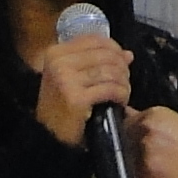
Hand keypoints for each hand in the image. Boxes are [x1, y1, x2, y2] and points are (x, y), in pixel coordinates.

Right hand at [33, 28, 132, 147]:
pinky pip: (110, 89)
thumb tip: (128, 54)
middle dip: (122, 68)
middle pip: (105, 55)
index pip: (94, 40)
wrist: (49, 137)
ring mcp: (66, 80)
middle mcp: (59, 62)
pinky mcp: (76, 98)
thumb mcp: (72, 78)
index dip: (115, 48)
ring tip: (123, 93)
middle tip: (125, 81)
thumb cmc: (62, 107)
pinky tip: (121, 102)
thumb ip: (97, 62)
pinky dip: (121, 95)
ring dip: (124, 83)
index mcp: (56, 53)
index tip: (123, 61)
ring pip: (111, 71)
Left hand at [129, 104, 177, 177]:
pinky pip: (128, 171)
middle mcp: (147, 127)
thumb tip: (131, 120)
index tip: (131, 136)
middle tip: (141, 154)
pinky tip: (151, 176)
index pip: (125, 115)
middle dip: (125, 143)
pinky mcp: (144, 168)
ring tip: (149, 165)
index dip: (126, 128)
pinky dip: (134, 175)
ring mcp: (144, 147)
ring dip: (128, 159)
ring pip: (122, 152)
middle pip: (121, 133)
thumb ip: (152, 121)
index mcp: (156, 112)